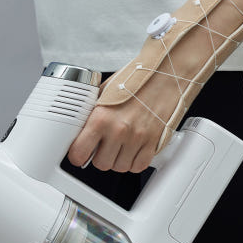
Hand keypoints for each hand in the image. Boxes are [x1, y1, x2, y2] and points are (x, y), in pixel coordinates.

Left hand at [67, 63, 186, 171]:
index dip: (78, 155)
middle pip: (101, 164)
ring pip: (120, 167)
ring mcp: (137, 138)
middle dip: (100, 157)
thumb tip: (80, 128)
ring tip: (120, 146)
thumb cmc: (136, 81)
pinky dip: (135, 162)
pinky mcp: (153, 142)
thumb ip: (91, 113)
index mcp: (101, 117)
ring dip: (118, 160)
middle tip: (103, 147)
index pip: (80, 152)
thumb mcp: (104, 92)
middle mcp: (118, 130)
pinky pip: (139, 166)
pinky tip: (133, 150)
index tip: (80, 154)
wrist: (164, 75)